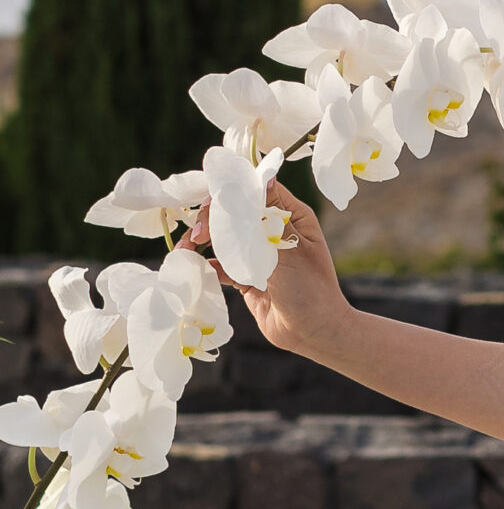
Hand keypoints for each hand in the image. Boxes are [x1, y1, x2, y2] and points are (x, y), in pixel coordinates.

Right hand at [190, 179, 357, 365]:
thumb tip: (266, 175)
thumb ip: (269, 219)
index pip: (256, 191)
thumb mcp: (290, 250)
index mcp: (290, 216)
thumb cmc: (311, 288)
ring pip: (222, 238)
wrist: (313, 332)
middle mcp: (273, 230)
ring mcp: (258, 253)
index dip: (230, 193)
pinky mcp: (246, 276)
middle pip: (234, 213)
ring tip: (185, 251)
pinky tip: (191, 266)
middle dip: (210, 220)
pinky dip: (204, 264)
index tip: (208, 205)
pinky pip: (220, 264)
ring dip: (201, 241)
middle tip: (197, 236)